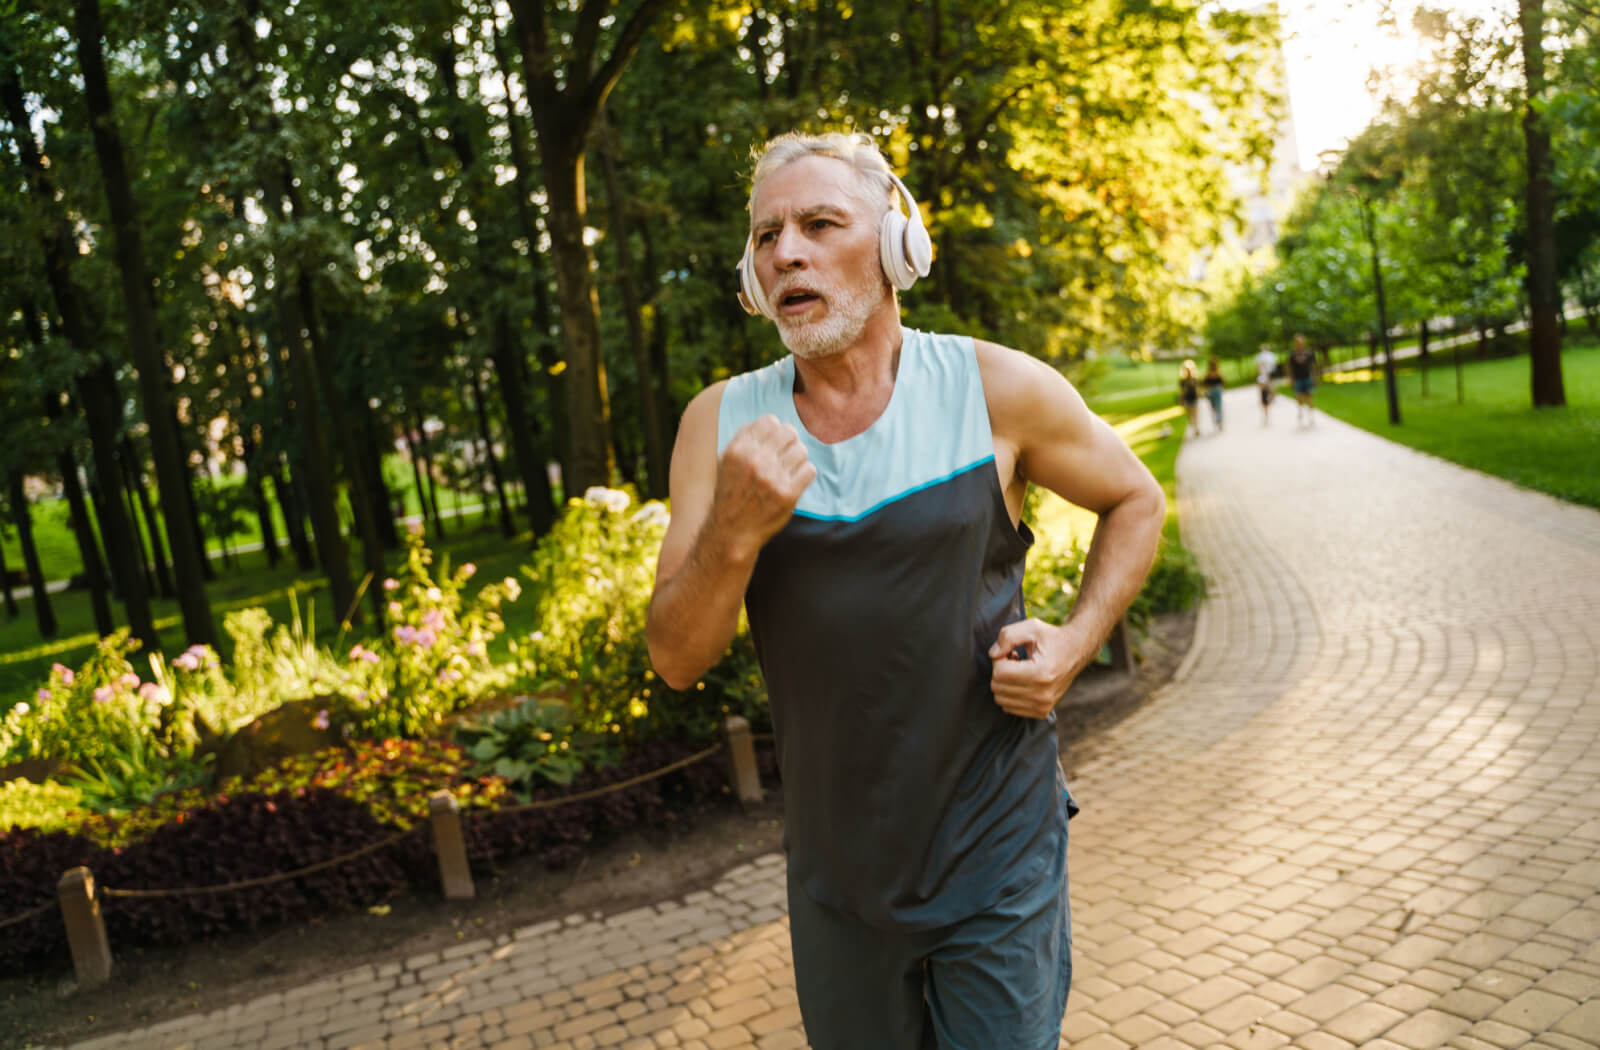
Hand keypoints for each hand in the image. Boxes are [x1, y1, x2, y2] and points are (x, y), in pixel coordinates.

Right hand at [710, 415, 816, 555]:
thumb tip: (770, 421)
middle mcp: (755, 461)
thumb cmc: (731, 494)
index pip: (770, 421)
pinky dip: (804, 474)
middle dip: (789, 442)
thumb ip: (744, 439)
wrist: (732, 532)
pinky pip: (809, 469)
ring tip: (789, 470)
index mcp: (738, 450)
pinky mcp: (788, 494)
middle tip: (785, 456)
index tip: (774, 442)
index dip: (775, 430)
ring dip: (798, 459)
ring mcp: (772, 477)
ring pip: (801, 450)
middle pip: (789, 432)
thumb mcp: (726, 462)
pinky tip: (794, 482)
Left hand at [987, 619, 1093, 718]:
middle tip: (1014, 660)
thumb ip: (1007, 636)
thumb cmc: (1052, 638)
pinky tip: (1023, 681)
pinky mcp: (1042, 711)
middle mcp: (1042, 694)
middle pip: (997, 687)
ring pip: (1001, 700)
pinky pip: (1010, 708)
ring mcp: (1043, 705)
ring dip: (1005, 684)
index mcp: (1040, 673)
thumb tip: (993, 654)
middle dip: (1000, 671)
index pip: (999, 672)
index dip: (999, 658)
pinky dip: (1010, 694)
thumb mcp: (1031, 627)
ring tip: (1018, 670)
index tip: (1011, 652)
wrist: (1077, 651)